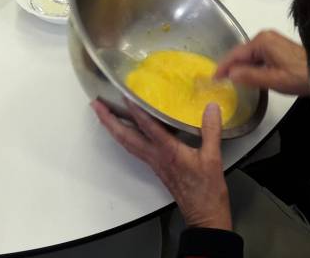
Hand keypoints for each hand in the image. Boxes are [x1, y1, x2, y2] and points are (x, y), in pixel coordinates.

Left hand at [92, 99, 231, 229]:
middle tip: (96, 105)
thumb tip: (211, 107)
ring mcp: (153, 162)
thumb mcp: (213, 158)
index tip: (124, 94)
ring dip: (113, 128)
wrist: (204, 216)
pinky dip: (125, 137)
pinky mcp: (156, 167)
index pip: (147, 126)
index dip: (135, 110)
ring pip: (127, 143)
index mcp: (167, 152)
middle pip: (126, 136)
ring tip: (103, 114)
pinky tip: (124, 131)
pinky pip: (134, 148)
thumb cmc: (207, 190)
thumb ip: (211, 130)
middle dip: (109, 120)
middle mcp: (155, 156)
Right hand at [214, 30, 309, 96]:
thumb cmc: (300, 76)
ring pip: (250, 55)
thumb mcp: (273, 79)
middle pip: (242, 53)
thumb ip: (249, 76)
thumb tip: (230, 74)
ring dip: (241, 66)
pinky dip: (251, 65)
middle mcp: (265, 36)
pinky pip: (258, 55)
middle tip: (219, 80)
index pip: (236, 54)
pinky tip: (249, 74)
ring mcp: (272, 40)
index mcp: (262, 41)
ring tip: (230, 79)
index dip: (223, 66)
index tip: (213, 77)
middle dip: (231, 65)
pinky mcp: (278, 47)